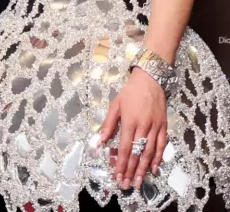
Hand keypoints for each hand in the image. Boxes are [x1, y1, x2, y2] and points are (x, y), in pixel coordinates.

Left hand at [100, 67, 167, 189]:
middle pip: (138, 153)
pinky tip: (154, 168)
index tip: (117, 175)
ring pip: (150, 152)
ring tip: (138, 181)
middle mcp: (144, 127)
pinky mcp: (164, 127)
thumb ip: (108, 124)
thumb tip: (100, 141)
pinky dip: (158, 158)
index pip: (125, 148)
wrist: (150, 81)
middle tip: (127, 184)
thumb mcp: (115, 106)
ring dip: (144, 168)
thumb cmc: (129, 93)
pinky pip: (162, 146)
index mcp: (130, 122)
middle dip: (131, 170)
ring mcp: (156, 128)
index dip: (121, 163)